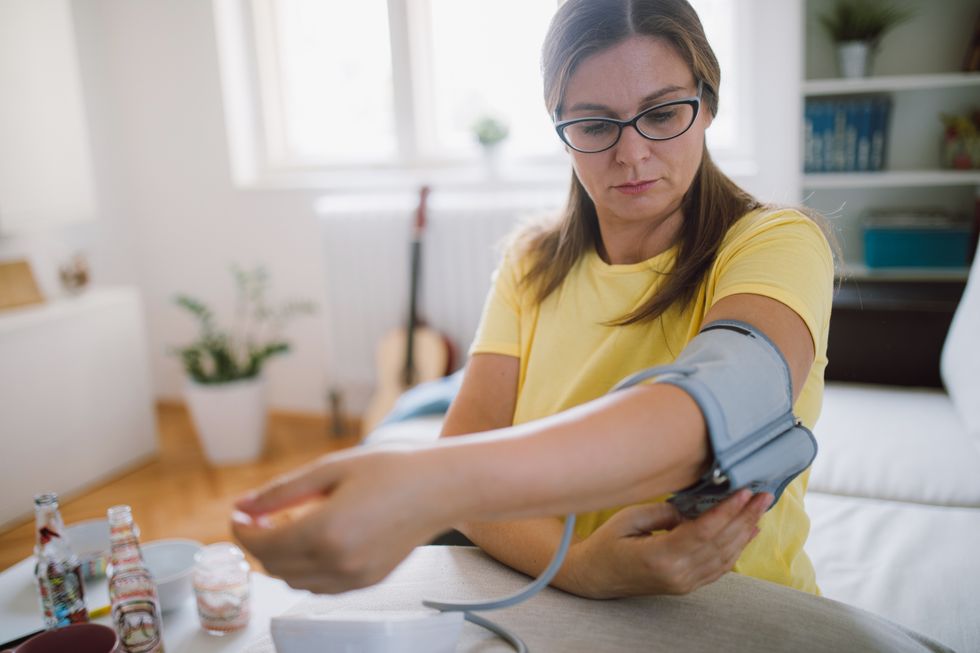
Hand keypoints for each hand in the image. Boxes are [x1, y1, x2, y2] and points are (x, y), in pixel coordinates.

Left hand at [231, 447, 451, 593]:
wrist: (438, 489)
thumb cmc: (390, 470)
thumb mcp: (330, 469)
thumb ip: (282, 491)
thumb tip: (243, 505)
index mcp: (326, 531)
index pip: (263, 545)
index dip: (242, 530)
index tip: (238, 513)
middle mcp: (338, 563)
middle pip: (274, 566)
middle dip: (258, 542)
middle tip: (260, 516)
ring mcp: (354, 578)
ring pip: (294, 581)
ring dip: (280, 558)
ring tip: (289, 525)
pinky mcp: (367, 582)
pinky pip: (319, 587)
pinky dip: (304, 569)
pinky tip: (314, 542)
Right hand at [564, 489, 771, 598]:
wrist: (595, 576)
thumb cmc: (607, 543)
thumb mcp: (630, 518)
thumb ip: (665, 512)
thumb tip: (695, 508)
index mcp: (659, 557)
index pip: (703, 532)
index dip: (726, 511)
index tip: (744, 491)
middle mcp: (677, 574)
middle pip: (720, 544)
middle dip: (744, 517)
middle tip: (764, 495)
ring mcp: (683, 583)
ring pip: (724, 557)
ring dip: (745, 531)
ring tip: (760, 509)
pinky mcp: (686, 585)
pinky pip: (718, 568)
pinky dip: (736, 549)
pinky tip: (747, 532)